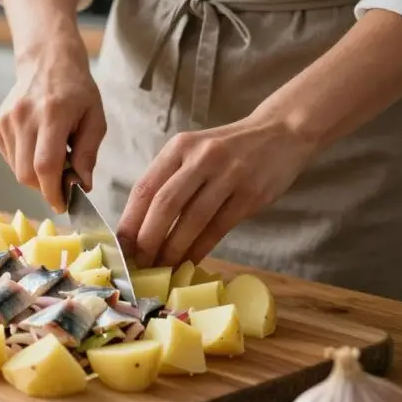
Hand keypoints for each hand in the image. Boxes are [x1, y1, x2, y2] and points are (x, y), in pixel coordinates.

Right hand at [0, 40, 106, 211]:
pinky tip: (36, 145)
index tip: (63, 204)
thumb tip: (82, 186)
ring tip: (51, 155)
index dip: (53, 191)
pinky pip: (9, 158)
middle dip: (45, 188)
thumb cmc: (77, 91)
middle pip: (27, 173)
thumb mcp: (95, 119)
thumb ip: (88, 154)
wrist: (47, 62)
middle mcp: (23, 116)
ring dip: (35, 174)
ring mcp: (5, 120)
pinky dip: (24, 162)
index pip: (46, 165)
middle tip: (61, 183)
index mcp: (52, 113)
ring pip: (16, 169)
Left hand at [117, 114, 317, 267]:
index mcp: (179, 147)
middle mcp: (201, 158)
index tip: (121, 247)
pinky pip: (218, 228)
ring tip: (162, 269)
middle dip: (148, 240)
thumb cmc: (227, 149)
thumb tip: (139, 226)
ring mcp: (228, 175)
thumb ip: (169, 180)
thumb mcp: (193, 151)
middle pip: (165, 205)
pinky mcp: (251, 194)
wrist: (281, 132)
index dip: (130, 221)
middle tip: (139, 264)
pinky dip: (200, 248)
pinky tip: (189, 262)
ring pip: (192, 220)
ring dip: (173, 250)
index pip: (145, 187)